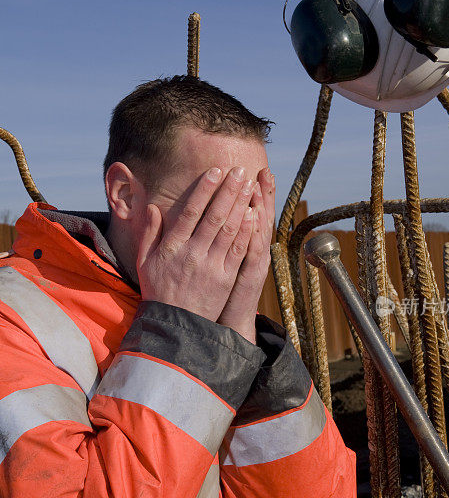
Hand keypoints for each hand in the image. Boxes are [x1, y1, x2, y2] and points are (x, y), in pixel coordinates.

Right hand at [136, 166, 256, 321]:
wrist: (174, 325)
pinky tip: (254, 216)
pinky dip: (246, 232)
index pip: (191, 212)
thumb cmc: (158, 291)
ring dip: (241, 206)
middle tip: (240, 172)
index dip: (204, 190)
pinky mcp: (225, 279)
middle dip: (228, 191)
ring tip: (250, 186)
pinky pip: (237, 252)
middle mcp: (192, 254)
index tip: (215, 172)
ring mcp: (211, 267)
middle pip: (214, 216)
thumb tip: (153, 208)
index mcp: (172, 247)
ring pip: (228, 231)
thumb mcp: (145, 262)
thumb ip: (150, 234)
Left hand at [218, 168, 274, 342]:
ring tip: (258, 186)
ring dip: (259, 208)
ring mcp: (254, 264)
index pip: (252, 214)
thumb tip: (217, 218)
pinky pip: (251, 252)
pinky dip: (252, 234)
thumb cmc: (221, 293)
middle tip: (264, 170)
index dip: (257, 194)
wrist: (230, 323)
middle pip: (261, 217)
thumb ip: (219, 240)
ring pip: (258, 231)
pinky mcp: (248, 277)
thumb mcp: (222, 264)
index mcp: (245, 246)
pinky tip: (253, 217)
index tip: (259, 171)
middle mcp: (254, 252)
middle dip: (263, 194)